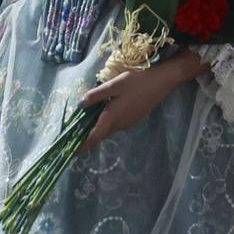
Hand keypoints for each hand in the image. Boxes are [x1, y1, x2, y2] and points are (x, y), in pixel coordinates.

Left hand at [78, 51, 199, 153]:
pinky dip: (106, 123)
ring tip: (85, 124)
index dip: (82, 145)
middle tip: (74, 135)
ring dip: (97, 129)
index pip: (94, 137)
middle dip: (87, 137)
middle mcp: (120, 124)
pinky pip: (116, 124)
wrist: (162, 82)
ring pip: (108, 129)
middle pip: (101, 134)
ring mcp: (128, 123)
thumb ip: (96, 95)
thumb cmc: (137, 81)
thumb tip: (80, 105)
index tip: (71, 152)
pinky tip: (103, 113)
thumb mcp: (114, 84)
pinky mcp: (134, 118)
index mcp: (112, 117)